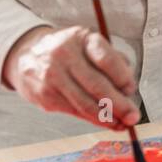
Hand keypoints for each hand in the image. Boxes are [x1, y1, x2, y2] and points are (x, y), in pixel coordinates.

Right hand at [2, 25, 140, 129]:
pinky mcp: (45, 95)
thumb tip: (128, 90)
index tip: (131, 88)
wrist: (29, 54)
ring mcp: (52, 76)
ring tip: (122, 123)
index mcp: (81, 38)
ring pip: (84, 103)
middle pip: (96, 85)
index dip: (122, 76)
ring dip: (107, 117)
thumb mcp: (90, 44)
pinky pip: (74, 111)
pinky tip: (106, 122)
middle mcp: (64, 55)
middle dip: (119, 104)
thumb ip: (113, 61)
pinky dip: (93, 120)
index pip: (105, 59)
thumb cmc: (71, 51)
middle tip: (133, 116)